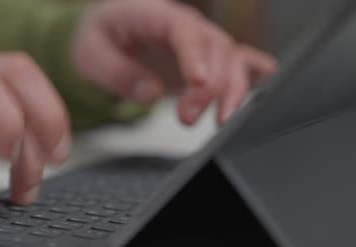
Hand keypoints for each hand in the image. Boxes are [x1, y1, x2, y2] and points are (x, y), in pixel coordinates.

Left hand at [72, 0, 276, 124]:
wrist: (108, 32)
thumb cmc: (101, 38)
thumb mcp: (92, 55)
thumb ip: (117, 73)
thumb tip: (149, 93)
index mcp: (155, 14)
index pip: (183, 30)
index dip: (194, 54)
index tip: (197, 82)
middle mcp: (185, 25)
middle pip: (215, 47)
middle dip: (210, 86)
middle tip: (187, 118)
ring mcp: (200, 42)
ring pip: (233, 59)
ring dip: (231, 91)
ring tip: (219, 122)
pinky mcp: (208, 59)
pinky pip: (240, 62)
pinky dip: (253, 78)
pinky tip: (262, 91)